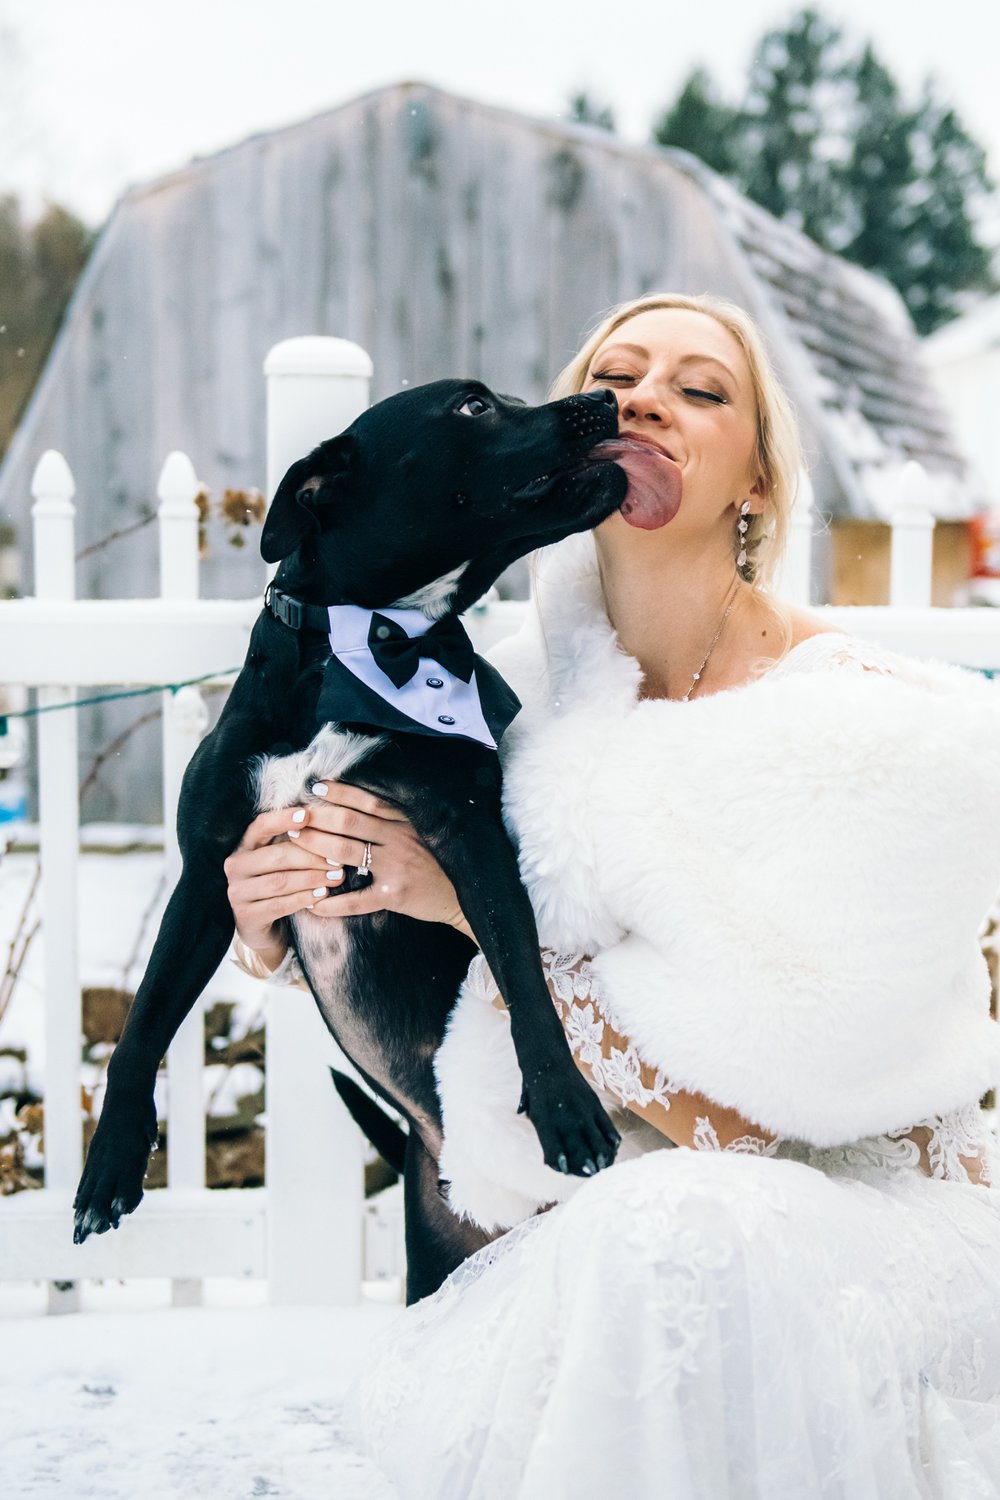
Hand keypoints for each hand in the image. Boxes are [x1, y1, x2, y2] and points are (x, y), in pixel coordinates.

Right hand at [224, 804, 349, 962]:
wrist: (265, 931)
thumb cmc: (280, 887)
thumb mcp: (284, 862)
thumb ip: (295, 843)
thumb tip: (326, 822)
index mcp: (244, 846)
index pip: (261, 826)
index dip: (283, 819)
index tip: (307, 814)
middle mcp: (235, 866)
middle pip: (276, 856)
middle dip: (311, 857)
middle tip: (338, 860)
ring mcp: (237, 892)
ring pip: (280, 881)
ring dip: (312, 878)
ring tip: (337, 877)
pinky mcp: (246, 916)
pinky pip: (279, 905)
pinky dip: (303, 898)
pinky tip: (322, 895)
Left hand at [296, 781, 475, 937]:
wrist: (463, 896)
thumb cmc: (436, 862)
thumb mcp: (419, 833)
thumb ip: (393, 821)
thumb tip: (357, 805)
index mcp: (404, 822)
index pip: (367, 801)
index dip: (341, 792)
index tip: (317, 786)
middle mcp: (399, 840)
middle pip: (350, 823)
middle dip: (318, 818)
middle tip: (295, 818)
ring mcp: (396, 868)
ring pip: (347, 853)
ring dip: (316, 847)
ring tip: (294, 843)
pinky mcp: (394, 896)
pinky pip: (357, 900)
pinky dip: (333, 903)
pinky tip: (313, 904)